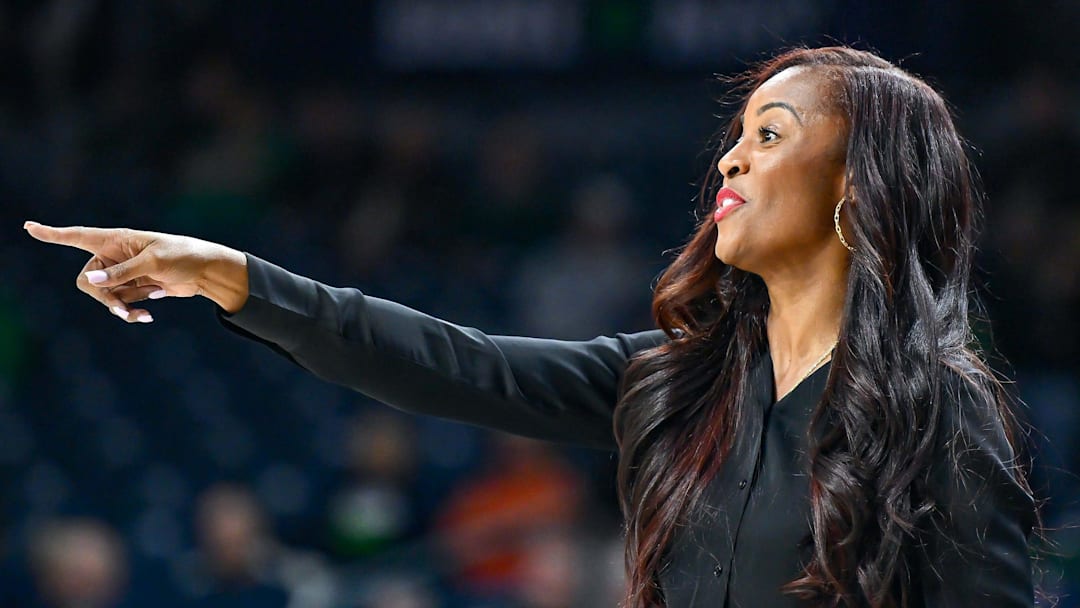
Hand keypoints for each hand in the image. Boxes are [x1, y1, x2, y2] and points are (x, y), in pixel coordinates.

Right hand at [24, 221, 249, 321]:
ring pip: (105, 297)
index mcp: (116, 240)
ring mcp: (123, 274)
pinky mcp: (134, 288)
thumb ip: (122, 273)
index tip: (29, 227)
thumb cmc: (183, 256)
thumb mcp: (154, 263)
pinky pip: (121, 304)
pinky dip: (132, 311)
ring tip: (143, 314)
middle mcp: (114, 256)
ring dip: (121, 307)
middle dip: (103, 296)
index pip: (77, 236)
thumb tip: (91, 282)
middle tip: (121, 308)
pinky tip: (149, 314)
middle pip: (88, 281)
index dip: (53, 234)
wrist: (206, 272)